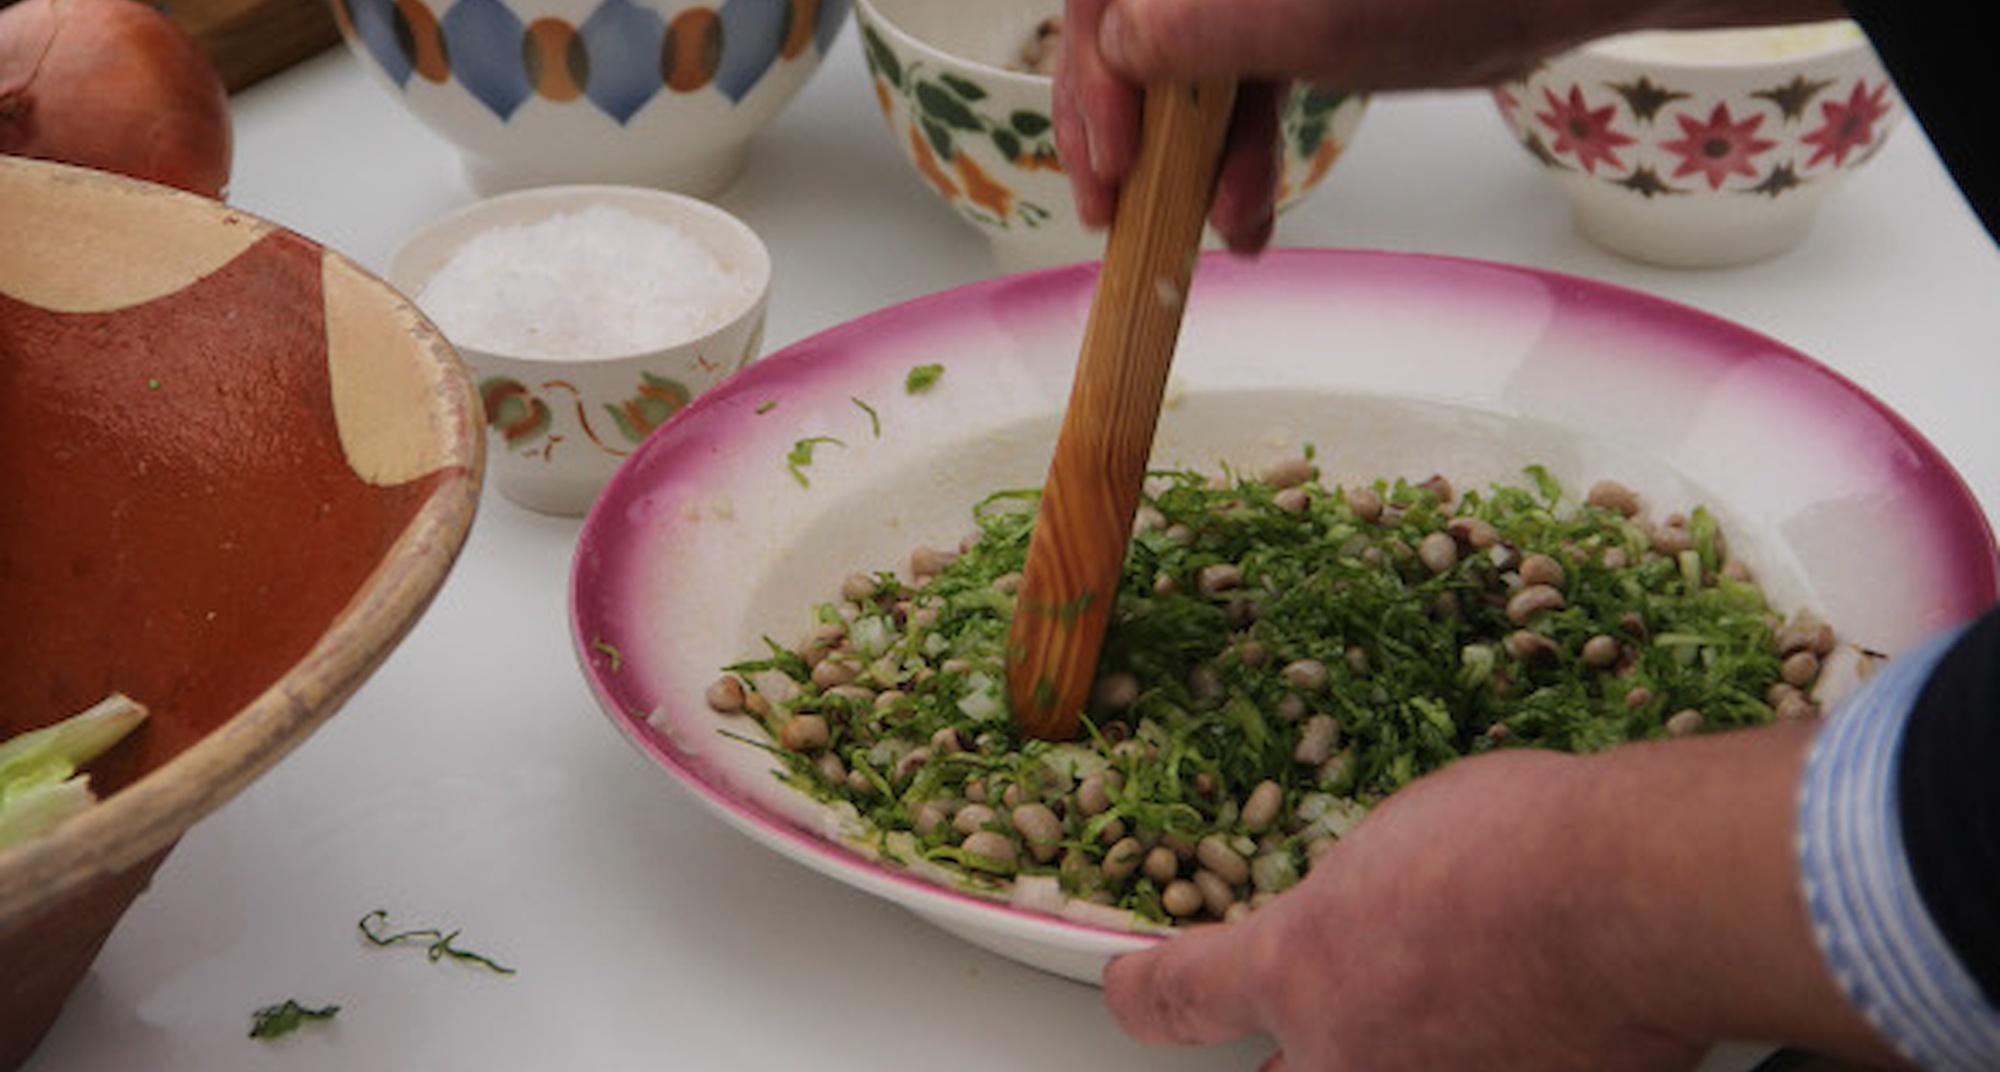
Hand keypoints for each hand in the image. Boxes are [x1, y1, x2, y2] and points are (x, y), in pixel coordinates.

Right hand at [1052, 0, 1849, 252]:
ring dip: (1186, 153)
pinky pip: (1235, 68)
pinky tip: (1245, 209)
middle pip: (1131, 24)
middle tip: (1125, 218)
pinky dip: (1234, 141)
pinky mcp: (1294, 4)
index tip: (1111, 166)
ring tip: (1215, 234)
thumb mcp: (1318, 24)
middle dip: (1131, 127)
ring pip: (1181, 56)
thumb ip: (1200, 32)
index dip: (1091, 77)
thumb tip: (1114, 47)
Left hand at [1100, 724, 1908, 1070]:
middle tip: (1344, 1013)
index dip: (1145, 996)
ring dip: (1407, 1051)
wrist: (1636, 895)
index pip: (1178, 997)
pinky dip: (1492, 1060)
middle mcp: (1345, 1054)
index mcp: (1296, 964)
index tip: (1130, 990)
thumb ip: (1364, 900)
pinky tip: (1541, 1026)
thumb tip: (1381, 918)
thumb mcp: (1402, 841)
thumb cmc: (1527, 841)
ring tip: (1469, 1005)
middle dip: (1298, 1051)